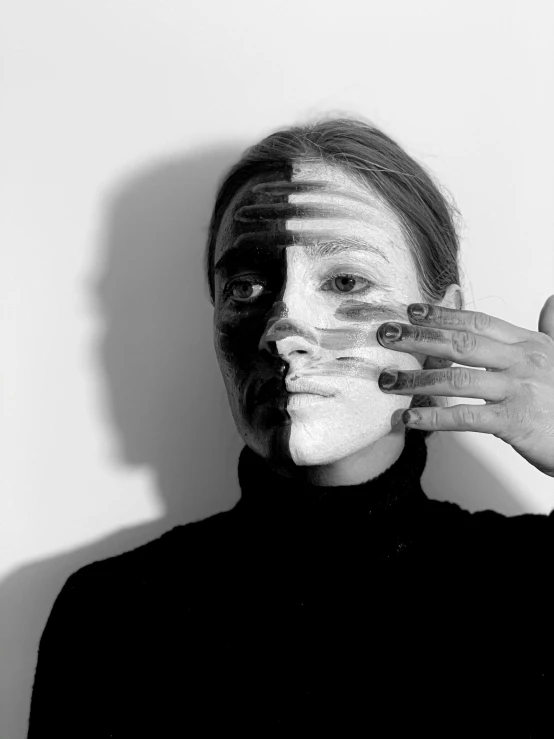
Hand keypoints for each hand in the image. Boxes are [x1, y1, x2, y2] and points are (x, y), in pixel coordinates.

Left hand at [377, 295, 553, 477]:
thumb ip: (550, 330)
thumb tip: (550, 301)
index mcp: (530, 344)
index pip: (478, 323)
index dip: (443, 315)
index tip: (412, 310)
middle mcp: (523, 362)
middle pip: (461, 344)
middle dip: (418, 338)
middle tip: (386, 335)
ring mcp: (518, 391)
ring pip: (456, 379)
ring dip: (415, 380)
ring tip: (386, 381)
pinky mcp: (513, 422)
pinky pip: (464, 417)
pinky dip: (433, 418)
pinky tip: (409, 419)